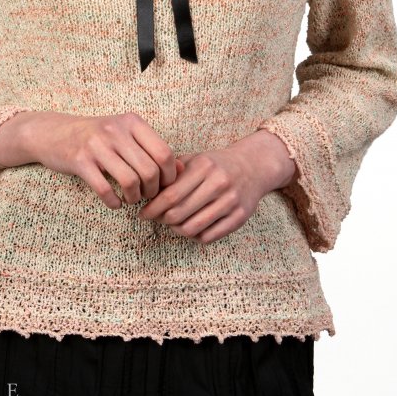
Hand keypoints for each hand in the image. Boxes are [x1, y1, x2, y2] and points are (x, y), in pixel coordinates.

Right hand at [20, 110, 180, 210]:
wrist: (55, 132)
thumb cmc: (98, 137)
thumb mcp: (126, 135)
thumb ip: (153, 149)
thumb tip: (182, 169)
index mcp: (132, 122)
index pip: (164, 153)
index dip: (169, 176)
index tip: (163, 186)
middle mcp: (116, 130)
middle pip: (149, 170)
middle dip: (152, 190)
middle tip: (146, 195)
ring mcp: (97, 145)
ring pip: (130, 181)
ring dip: (134, 198)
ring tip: (131, 199)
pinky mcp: (80, 161)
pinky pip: (105, 190)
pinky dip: (114, 203)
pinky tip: (115, 203)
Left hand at [137, 130, 294, 244]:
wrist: (253, 167)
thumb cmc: (217, 164)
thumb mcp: (196, 159)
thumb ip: (174, 171)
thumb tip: (149, 189)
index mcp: (204, 167)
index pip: (171, 195)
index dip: (153, 208)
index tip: (143, 213)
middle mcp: (219, 183)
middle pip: (179, 213)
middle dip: (162, 220)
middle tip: (156, 219)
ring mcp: (231, 202)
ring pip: (193, 228)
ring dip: (177, 230)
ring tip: (173, 224)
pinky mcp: (240, 217)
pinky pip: (209, 237)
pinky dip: (195, 236)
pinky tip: (191, 228)